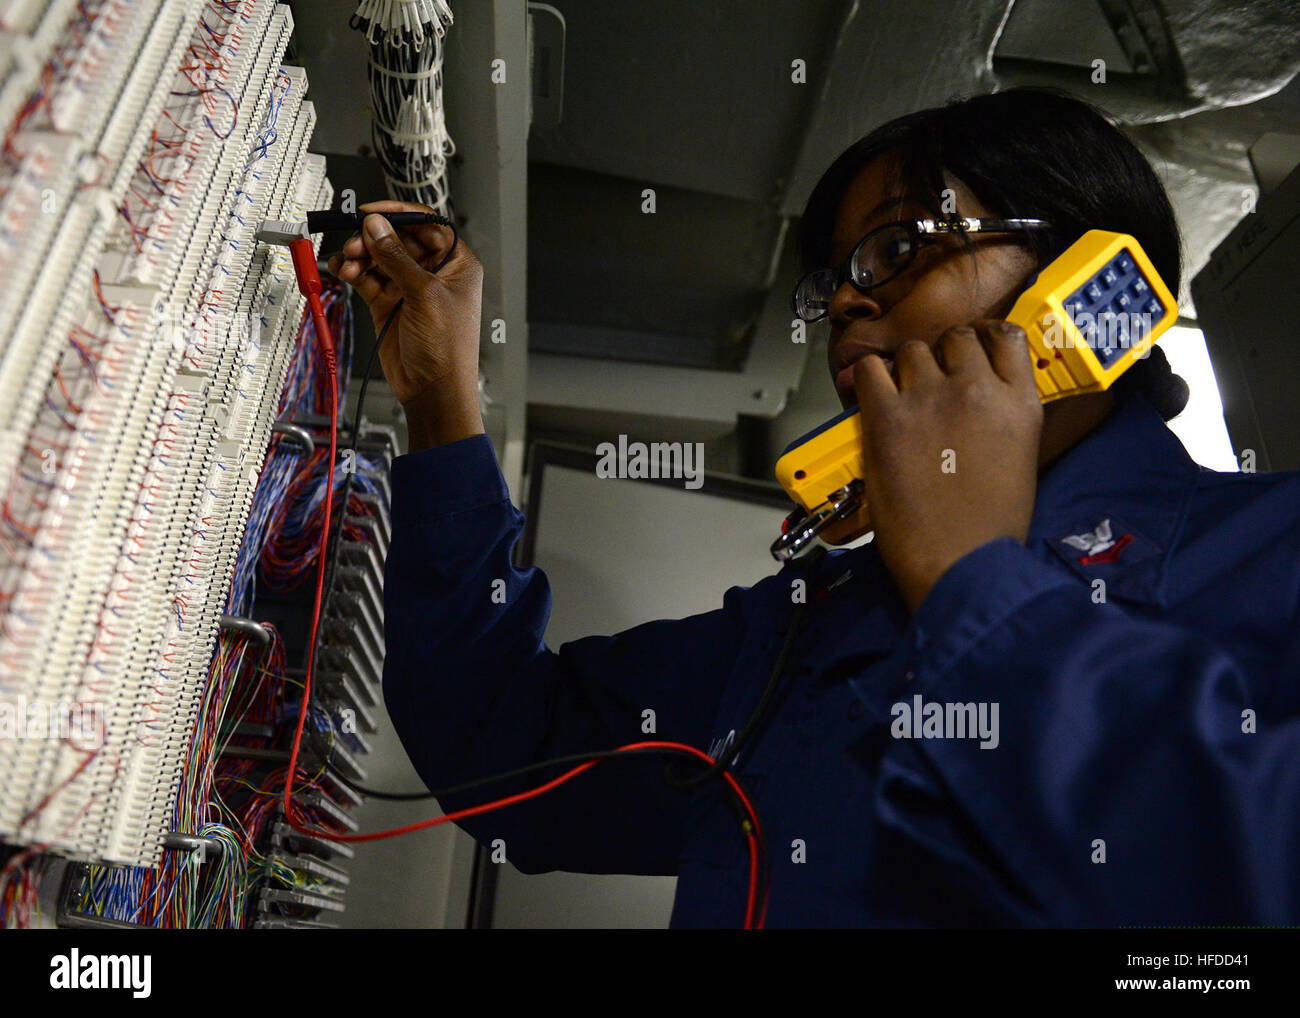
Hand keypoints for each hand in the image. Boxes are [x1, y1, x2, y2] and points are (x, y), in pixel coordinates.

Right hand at [327, 200, 483, 449]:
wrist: (432, 390)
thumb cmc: (447, 349)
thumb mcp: (424, 294)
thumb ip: (396, 257)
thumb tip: (376, 226)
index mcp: (456, 263)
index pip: (427, 224)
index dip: (399, 214)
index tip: (371, 210)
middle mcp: (433, 272)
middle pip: (398, 239)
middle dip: (374, 238)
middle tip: (356, 243)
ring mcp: (409, 287)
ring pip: (379, 258)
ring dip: (360, 256)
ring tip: (348, 262)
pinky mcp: (388, 302)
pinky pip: (367, 278)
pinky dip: (353, 273)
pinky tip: (342, 271)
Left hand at [852, 320, 1042, 613]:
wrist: (960, 563)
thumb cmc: (990, 528)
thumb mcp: (1021, 457)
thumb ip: (1003, 415)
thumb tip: (979, 398)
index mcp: (1020, 402)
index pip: (1005, 335)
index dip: (981, 339)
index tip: (967, 351)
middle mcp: (978, 389)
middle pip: (954, 338)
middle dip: (941, 356)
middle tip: (929, 384)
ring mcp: (931, 398)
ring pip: (912, 350)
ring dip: (905, 369)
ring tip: (902, 399)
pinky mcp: (888, 416)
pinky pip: (869, 369)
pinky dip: (868, 378)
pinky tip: (873, 398)